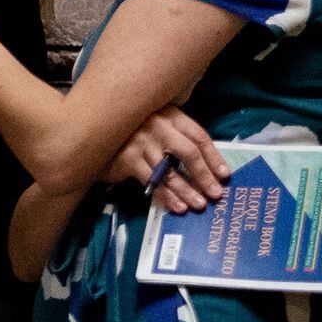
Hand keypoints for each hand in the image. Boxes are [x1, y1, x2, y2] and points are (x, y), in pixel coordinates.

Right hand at [111, 109, 229, 210]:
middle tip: (215, 194)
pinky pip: (153, 182)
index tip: (224, 175)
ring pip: (170, 172)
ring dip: (186, 191)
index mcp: (170, 115)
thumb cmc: (133, 133)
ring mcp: (141, 142)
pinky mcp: (128, 160)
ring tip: (198, 204)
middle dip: (204, 176)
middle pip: (188, 153)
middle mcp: (158, 125)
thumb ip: (177, 136)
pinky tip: (176, 206)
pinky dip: (166, 196)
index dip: (214, 156)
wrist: (96, 135)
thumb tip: (206, 165)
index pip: (198, 136)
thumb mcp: (158, 125)